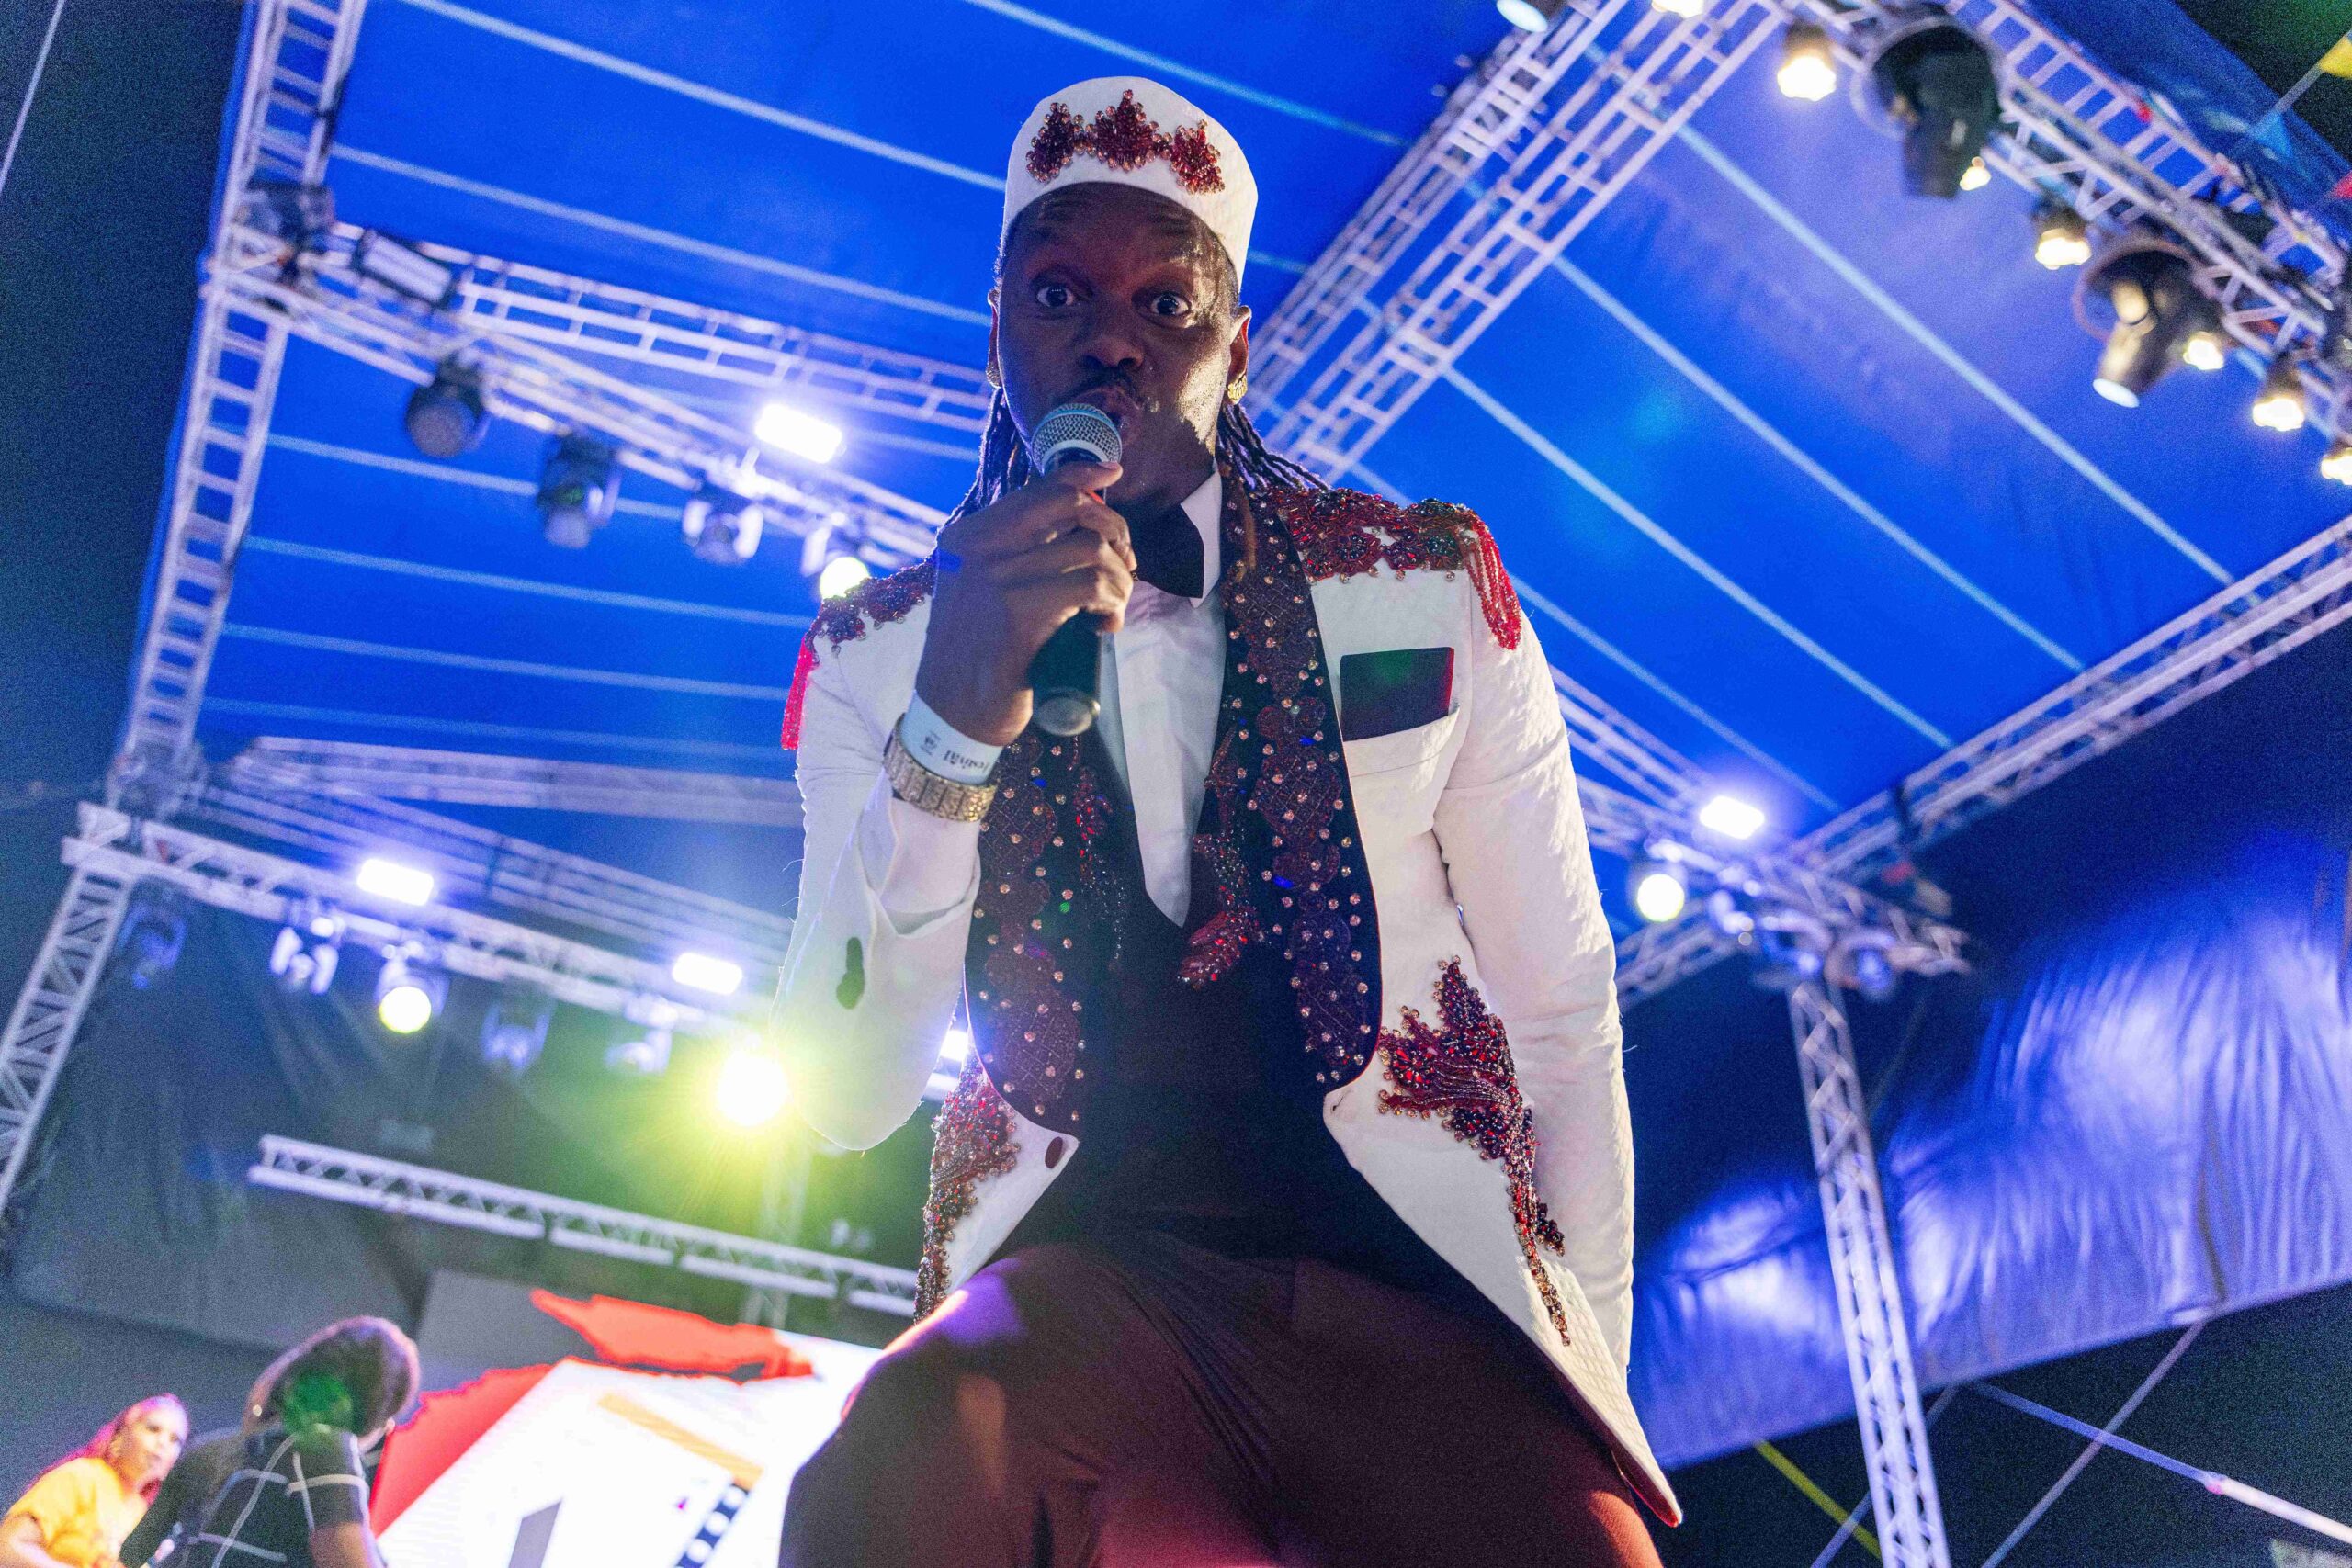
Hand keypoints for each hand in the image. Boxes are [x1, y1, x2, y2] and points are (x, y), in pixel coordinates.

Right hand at [914, 459, 1134, 744]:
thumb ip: (1012, 557)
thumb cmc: (978, 655)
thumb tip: (1076, 528)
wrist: (952, 713)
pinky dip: (1112, 602)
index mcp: (967, 538)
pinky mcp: (1019, 612)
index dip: (1083, 476)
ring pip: (1091, 549)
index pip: (1036, 489)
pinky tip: (1104, 624)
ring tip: (1112, 607)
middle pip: (1072, 507)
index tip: (1112, 475)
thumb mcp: (982, 592)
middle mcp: (977, 549)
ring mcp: (996, 578)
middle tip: (1125, 568)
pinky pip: (1091, 585)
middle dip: (1115, 532)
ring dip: (1120, 579)